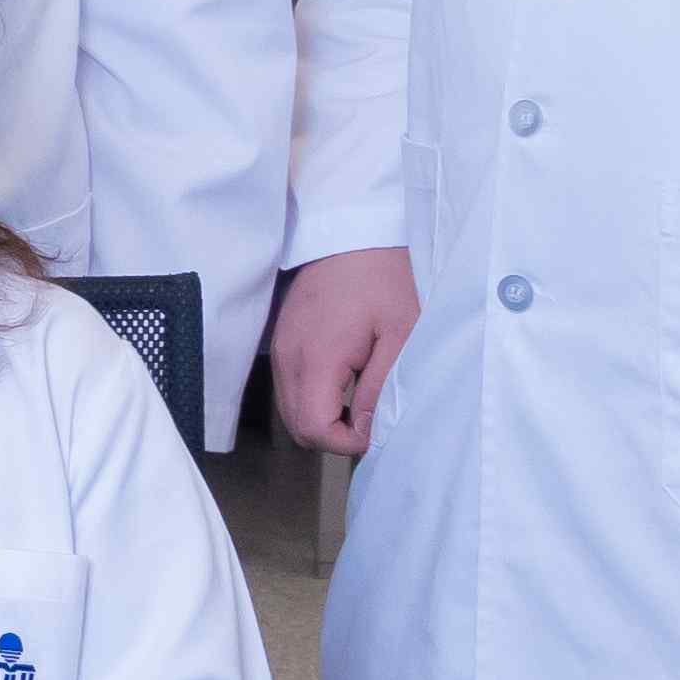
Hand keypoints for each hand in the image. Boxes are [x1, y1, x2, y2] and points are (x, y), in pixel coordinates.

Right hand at [266, 243, 417, 454]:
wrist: (349, 237)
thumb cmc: (381, 280)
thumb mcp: (400, 334)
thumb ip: (382, 387)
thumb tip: (369, 430)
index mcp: (316, 359)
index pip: (314, 428)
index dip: (347, 442)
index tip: (376, 427)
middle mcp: (287, 360)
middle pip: (298, 428)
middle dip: (335, 436)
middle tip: (371, 418)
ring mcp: (279, 353)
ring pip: (291, 413)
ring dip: (323, 419)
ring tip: (360, 401)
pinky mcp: (280, 346)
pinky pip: (289, 391)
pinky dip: (313, 400)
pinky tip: (343, 383)